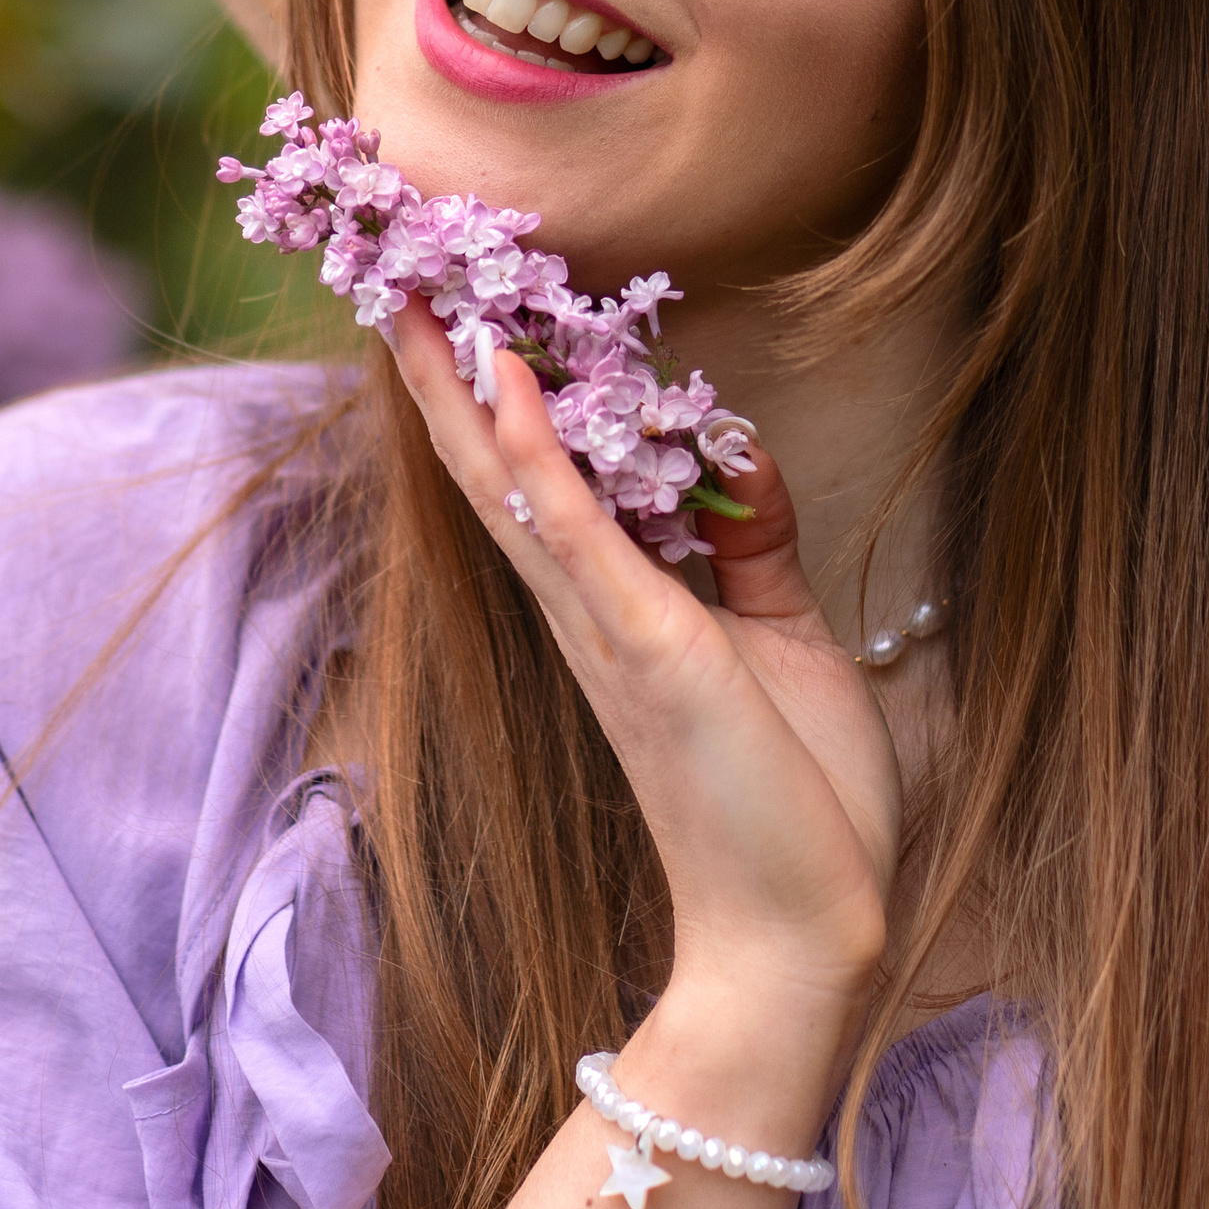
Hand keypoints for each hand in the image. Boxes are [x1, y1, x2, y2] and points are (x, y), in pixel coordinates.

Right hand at [387, 302, 899, 1040]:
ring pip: (509, 488)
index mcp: (614, 607)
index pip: (535, 482)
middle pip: (490, 473)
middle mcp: (585, 612)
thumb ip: (755, 544)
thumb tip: (737, 452)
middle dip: (448, 376)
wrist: (802, 930)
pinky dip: (533, 454)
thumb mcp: (786, 639)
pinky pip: (574, 533)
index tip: (466, 304)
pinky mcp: (644, 648)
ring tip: (425, 303)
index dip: (494, 395)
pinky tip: (504, 383)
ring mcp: (605, 628)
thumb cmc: (796, 800)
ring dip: (463, 392)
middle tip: (405, 278)